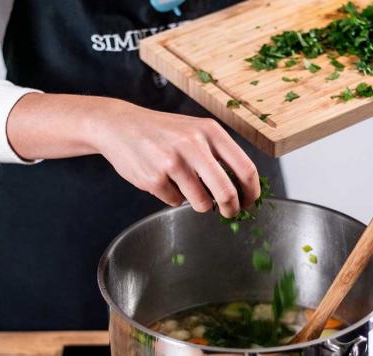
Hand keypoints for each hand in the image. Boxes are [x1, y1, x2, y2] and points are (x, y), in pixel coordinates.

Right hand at [93, 101, 259, 217]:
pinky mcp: (154, 178)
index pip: (245, 168)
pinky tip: (163, 180)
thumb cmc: (163, 132)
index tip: (251, 201)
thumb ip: (218, 153)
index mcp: (210, 131)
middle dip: (232, 209)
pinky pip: (174, 202)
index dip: (252, 191)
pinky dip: (172, 197)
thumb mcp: (196, 130)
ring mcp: (172, 162)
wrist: (120, 126)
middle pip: (226, 191)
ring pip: (201, 202)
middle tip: (230, 213)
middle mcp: (193, 144)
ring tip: (187, 188)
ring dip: (199, 204)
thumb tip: (241, 188)